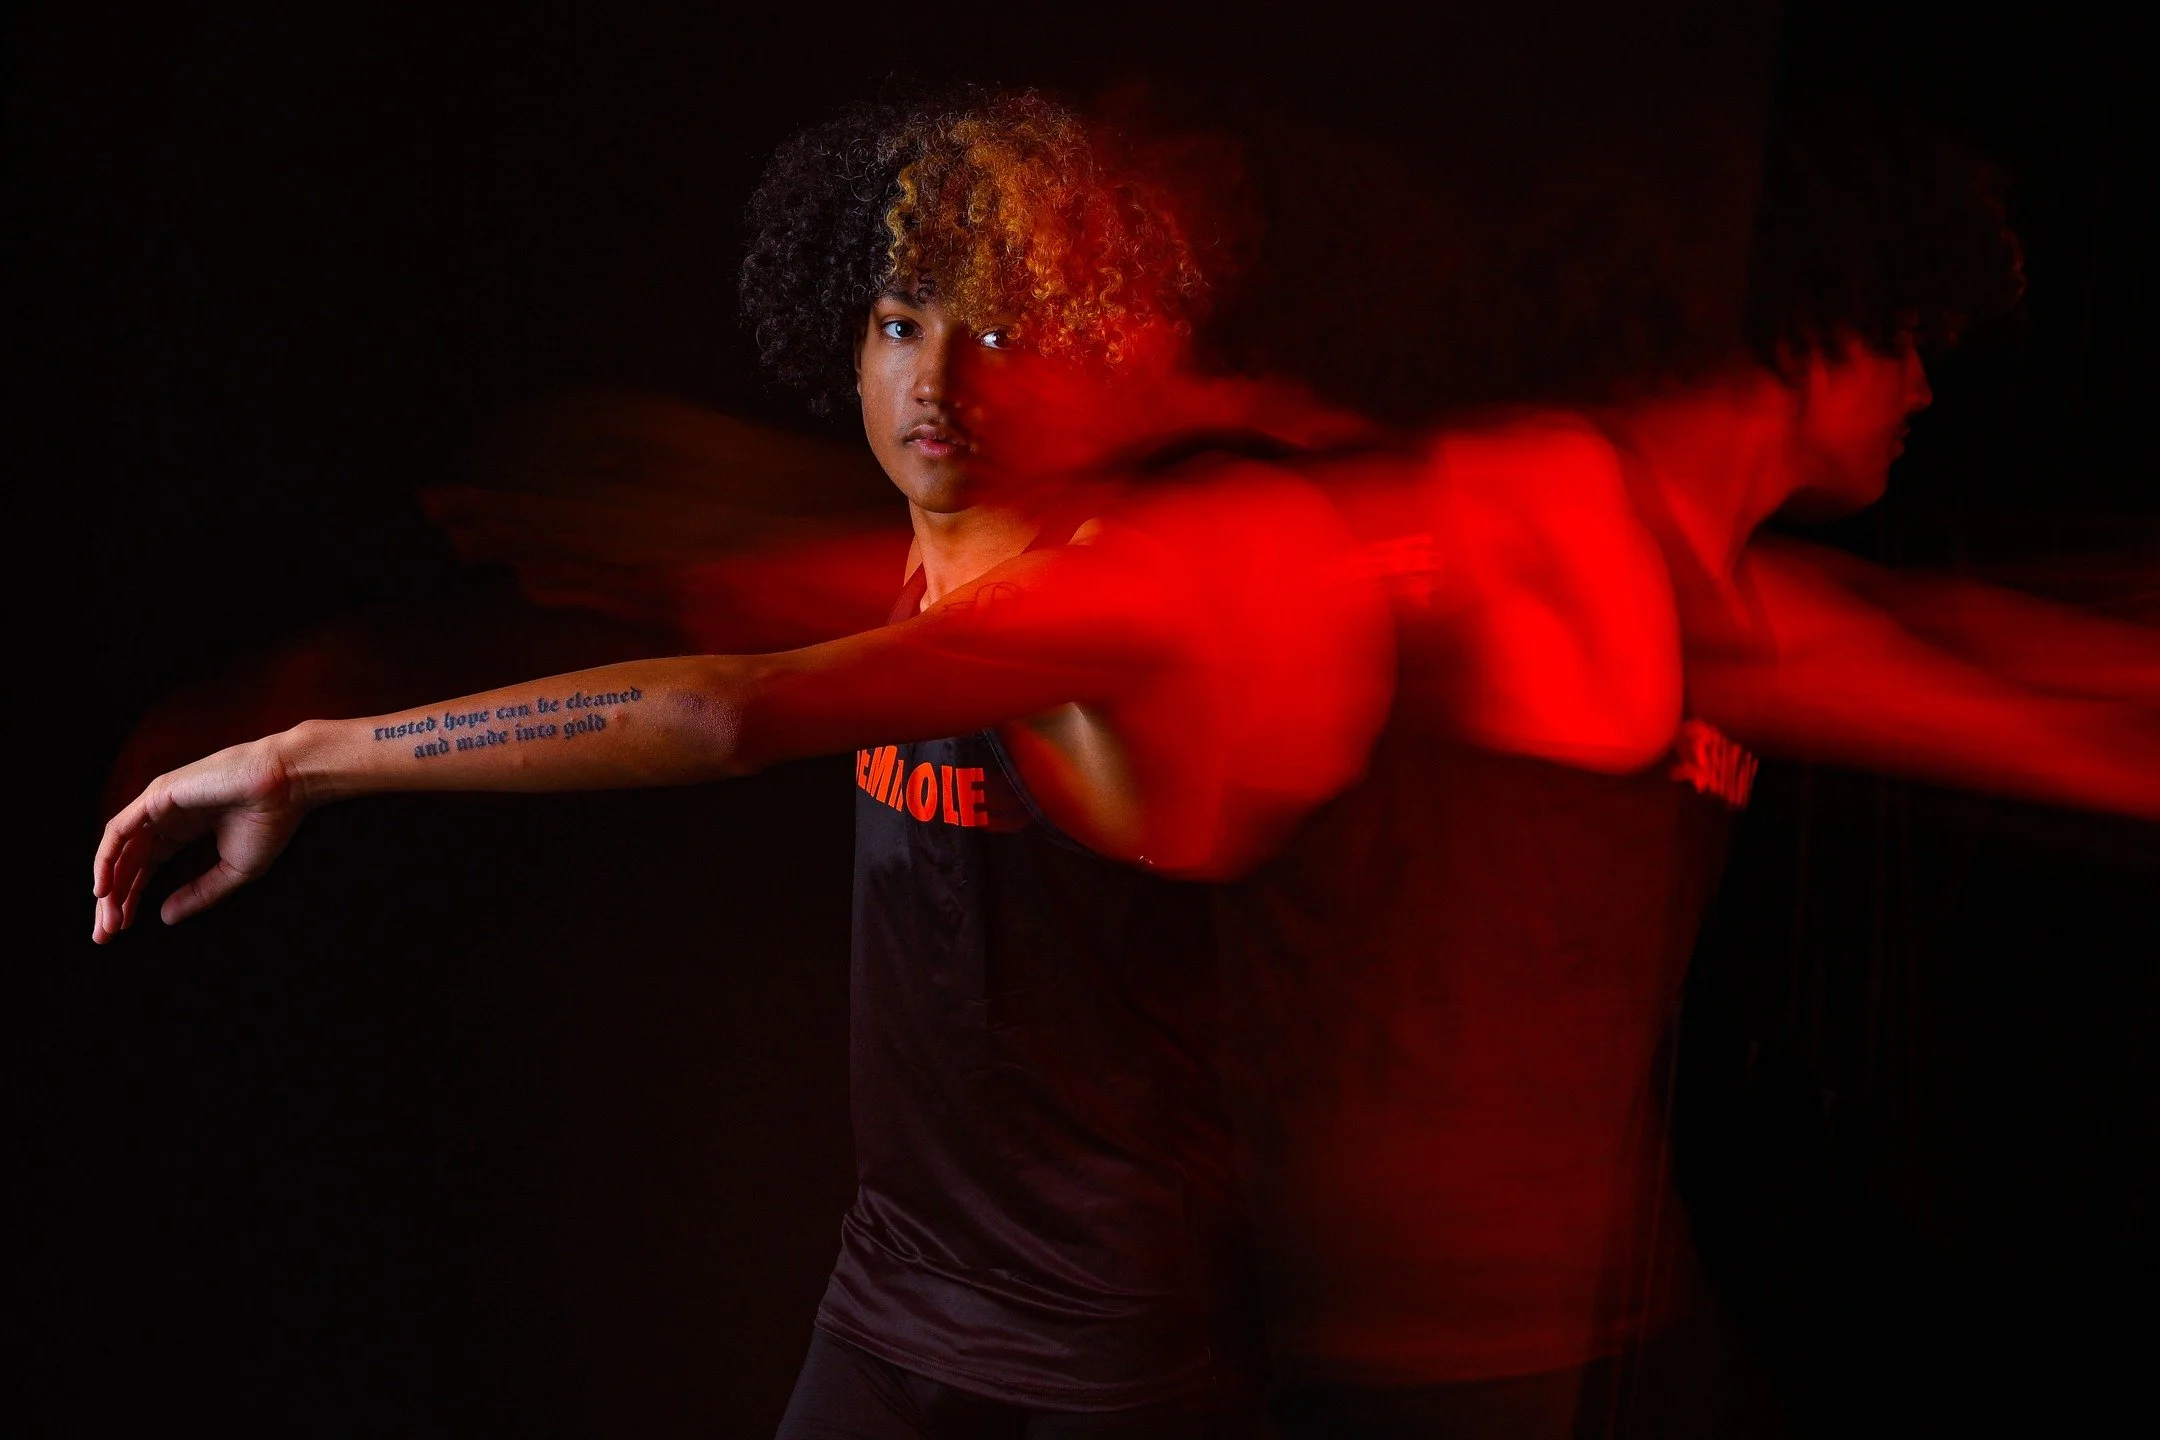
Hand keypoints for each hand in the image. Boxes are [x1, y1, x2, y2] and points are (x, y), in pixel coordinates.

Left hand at [92, 733, 312, 942]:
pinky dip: (106, 859)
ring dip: (109, 886)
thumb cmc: (269, 823)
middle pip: (127, 863)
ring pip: (118, 850)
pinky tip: (104, 888)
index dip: (131, 898)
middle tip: (107, 934)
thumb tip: (164, 917)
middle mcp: (163, 820)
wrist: (286, 785)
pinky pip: (119, 831)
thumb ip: (199, 893)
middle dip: (114, 899)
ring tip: (109, 919)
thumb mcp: (234, 871)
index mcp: (182, 833)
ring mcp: (157, 807)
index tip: (122, 929)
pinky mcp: (156, 796)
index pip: (145, 869)